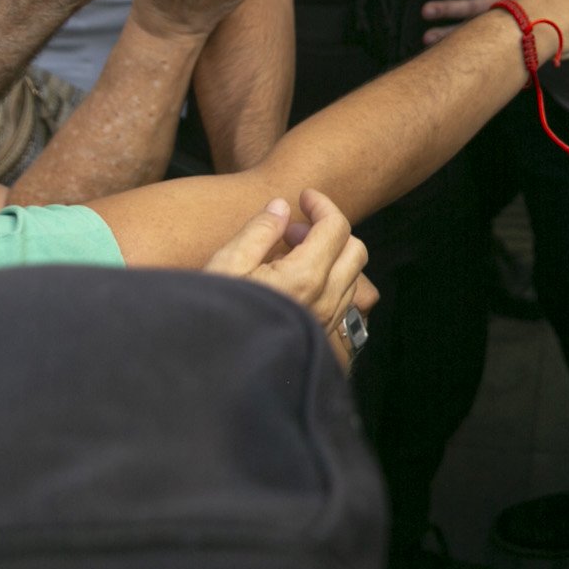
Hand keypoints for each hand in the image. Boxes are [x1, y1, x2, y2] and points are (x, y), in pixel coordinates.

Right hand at [204, 190, 375, 366]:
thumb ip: (259, 231)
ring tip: (287, 254)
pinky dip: (328, 279)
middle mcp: (325, 301)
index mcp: (305, 278)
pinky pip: (341, 299)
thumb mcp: (226, 264)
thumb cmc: (215, 316)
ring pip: (351, 276)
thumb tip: (281, 207)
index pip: (336, 228)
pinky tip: (293, 281)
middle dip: (330, 229)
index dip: (322, 204)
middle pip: (355, 250)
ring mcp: (327, 322)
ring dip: (330, 255)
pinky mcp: (322, 337)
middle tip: (293, 229)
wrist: (213, 371)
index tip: (304, 197)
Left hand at [421, 0, 558, 43]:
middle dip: (449, 10)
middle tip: (425, 10)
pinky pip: (483, 44)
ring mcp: (506, 23)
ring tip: (426, 38)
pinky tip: (445, 51)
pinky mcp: (507, 36)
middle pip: (473, 7)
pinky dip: (464, 47)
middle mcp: (506, 4)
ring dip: (450, 34)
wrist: (568, 6)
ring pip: (475, 30)